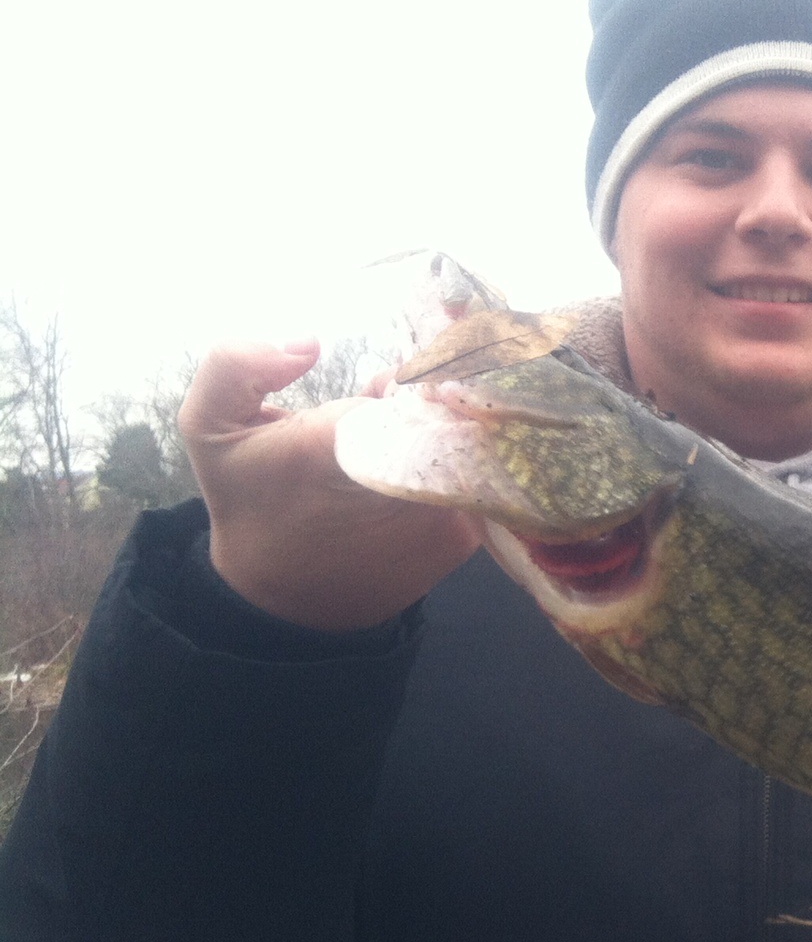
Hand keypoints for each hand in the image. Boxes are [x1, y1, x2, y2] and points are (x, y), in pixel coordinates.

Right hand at [181, 342, 480, 631]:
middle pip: (440, 412)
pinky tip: (410, 480)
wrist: (282, 599)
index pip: (403, 390)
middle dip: (419, 404)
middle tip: (387, 417)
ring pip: (460, 443)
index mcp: (337, 447)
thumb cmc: (249, 501)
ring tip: (393, 453)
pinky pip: (472, 479)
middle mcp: (401, 481)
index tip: (380, 389)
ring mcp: (442, 512)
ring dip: (435, 436)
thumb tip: (309, 343)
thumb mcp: (208, 427)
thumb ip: (235, 365)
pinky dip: (449, 470)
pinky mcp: (462, 537)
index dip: (400, 382)